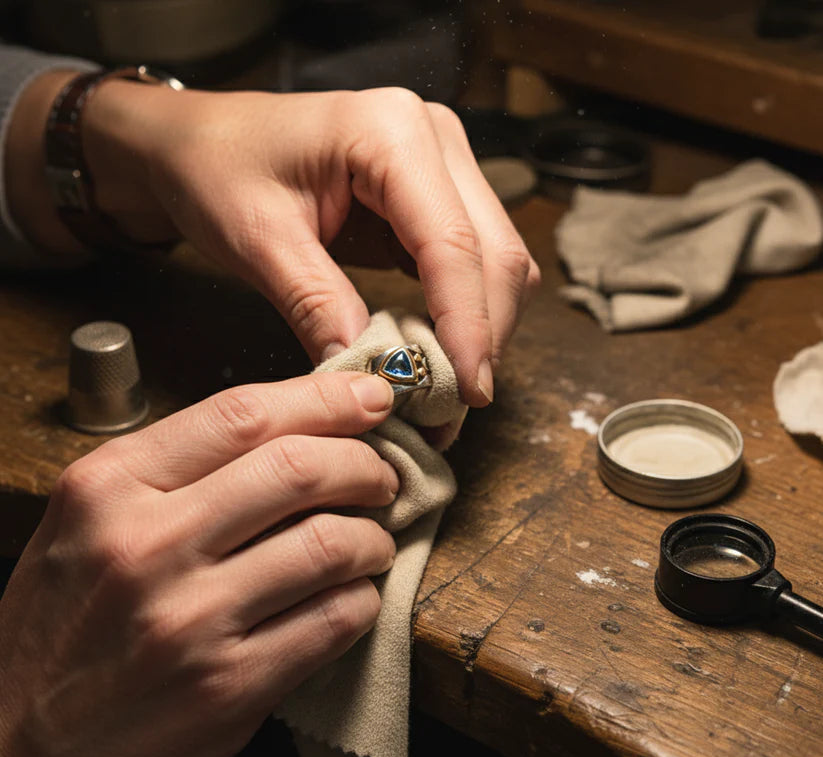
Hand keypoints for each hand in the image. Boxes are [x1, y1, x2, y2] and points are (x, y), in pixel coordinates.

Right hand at [0, 372, 396, 756]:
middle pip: (298, 469)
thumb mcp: (87, 525)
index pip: (242, 414)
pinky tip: (352, 596)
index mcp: (108, 488)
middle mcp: (146, 545)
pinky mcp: (227, 687)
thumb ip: (175, 473)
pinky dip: (362, 600)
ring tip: (372, 542)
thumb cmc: (60, 630)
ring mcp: (189, 620)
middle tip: (383, 477)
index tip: (368, 396)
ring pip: (331, 544)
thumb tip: (294, 434)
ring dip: (375, 537)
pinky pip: (334, 620)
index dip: (324, 398)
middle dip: (366, 465)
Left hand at [12, 77, 538, 405]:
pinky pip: (471, 265)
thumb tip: (370, 377)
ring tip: (443, 393)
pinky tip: (435, 355)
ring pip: (496, 262)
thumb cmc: (217, 170)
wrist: (202, 142)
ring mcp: (441, 166)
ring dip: (480, 331)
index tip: (467, 392)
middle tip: (453, 411)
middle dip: (482, 337)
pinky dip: (462, 315)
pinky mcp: (434, 197)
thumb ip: (317, 303)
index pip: (452, 242)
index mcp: (389, 132)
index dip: (467, 325)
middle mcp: (432, 139)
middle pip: (494, 253)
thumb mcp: (257, 238)